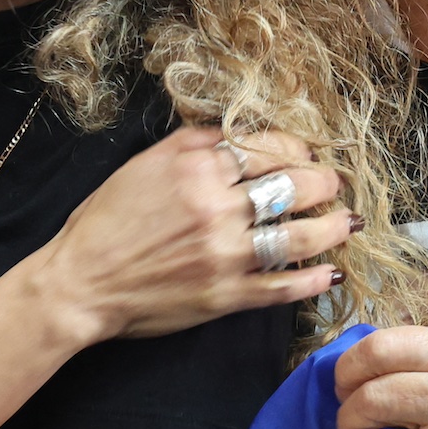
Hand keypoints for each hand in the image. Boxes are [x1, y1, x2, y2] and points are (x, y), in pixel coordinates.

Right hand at [40, 126, 355, 342]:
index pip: (266, 150)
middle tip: (335, 183)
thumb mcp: (142, 164)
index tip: (308, 152)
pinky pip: (282, 288)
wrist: (80, 282)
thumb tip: (234, 132)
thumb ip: (191, 143)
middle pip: (292, 187)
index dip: (297, 148)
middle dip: (323, 182)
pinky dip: (312, 281)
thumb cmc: (104, 220)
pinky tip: (331, 273)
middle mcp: (217, 210)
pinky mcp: (226, 296)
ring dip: (331, 228)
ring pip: (298, 237)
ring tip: (347, 223)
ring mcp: (225, 256)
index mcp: (196, 171)